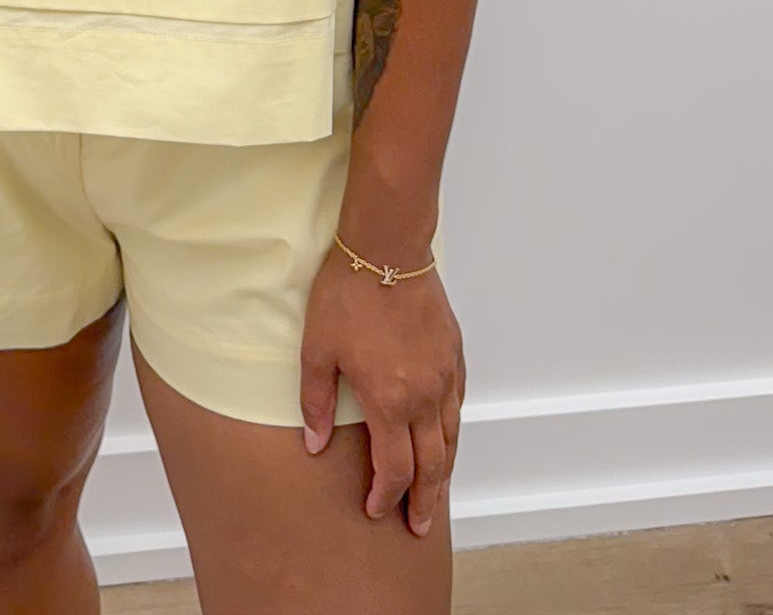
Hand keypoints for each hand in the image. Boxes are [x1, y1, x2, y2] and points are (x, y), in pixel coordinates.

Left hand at [299, 245, 463, 529]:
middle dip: (424, 500)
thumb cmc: (348, 293)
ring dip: (443, 471)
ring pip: (451, 437)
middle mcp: (424, 395)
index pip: (394, 468)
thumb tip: (315, 443)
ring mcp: (444, 374)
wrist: (387, 248)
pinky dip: (452, 429)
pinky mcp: (453, 352)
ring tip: (435, 492)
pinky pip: (457, 403)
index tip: (375, 509)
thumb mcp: (317, 349)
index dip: (385, 495)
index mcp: (389, 400)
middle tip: (418, 525)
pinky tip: (445, 434)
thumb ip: (317, 402)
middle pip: (432, 464)